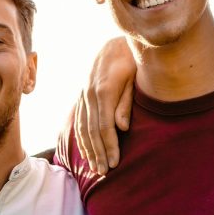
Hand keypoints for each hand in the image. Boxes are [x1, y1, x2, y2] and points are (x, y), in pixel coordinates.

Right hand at [74, 37, 135, 174]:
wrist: (117, 42)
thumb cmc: (133, 61)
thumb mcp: (134, 79)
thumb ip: (126, 104)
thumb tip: (121, 128)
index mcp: (104, 91)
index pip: (104, 126)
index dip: (109, 146)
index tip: (114, 163)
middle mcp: (90, 94)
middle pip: (91, 130)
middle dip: (97, 153)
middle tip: (103, 172)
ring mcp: (84, 93)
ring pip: (82, 126)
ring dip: (88, 148)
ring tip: (93, 166)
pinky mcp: (83, 93)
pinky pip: (79, 118)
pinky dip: (81, 136)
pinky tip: (85, 149)